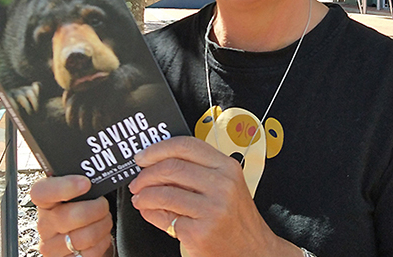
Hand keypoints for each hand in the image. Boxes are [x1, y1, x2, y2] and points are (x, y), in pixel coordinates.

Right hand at [30, 175, 112, 256]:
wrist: (83, 233)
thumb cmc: (82, 206)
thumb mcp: (78, 190)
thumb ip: (81, 179)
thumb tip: (96, 168)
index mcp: (46, 200)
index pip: (42, 192)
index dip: (64, 186)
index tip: (86, 183)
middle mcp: (45, 224)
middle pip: (69, 216)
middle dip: (97, 208)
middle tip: (103, 204)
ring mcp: (52, 246)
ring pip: (84, 237)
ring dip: (102, 225)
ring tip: (103, 219)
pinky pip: (90, 254)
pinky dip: (103, 242)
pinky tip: (101, 235)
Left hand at [129, 136, 298, 256]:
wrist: (254, 251)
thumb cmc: (236, 218)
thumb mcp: (225, 185)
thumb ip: (197, 171)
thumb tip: (156, 164)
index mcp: (227, 167)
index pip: (187, 145)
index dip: (159, 148)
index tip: (144, 155)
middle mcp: (222, 184)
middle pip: (172, 167)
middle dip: (146, 174)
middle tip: (137, 181)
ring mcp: (212, 209)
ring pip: (164, 192)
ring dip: (143, 196)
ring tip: (140, 199)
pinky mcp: (201, 232)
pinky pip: (167, 218)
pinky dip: (151, 214)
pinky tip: (150, 213)